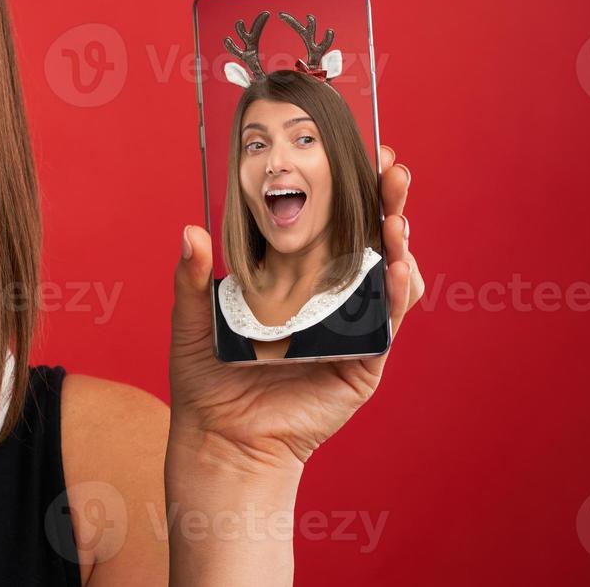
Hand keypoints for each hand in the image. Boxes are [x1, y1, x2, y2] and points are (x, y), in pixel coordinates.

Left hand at [168, 144, 425, 472]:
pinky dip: (396, 295)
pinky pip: (387, 323)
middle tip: (392, 168)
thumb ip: (193, 278)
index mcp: (293, 276)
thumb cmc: (206, 378)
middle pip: (368, 240)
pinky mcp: (364, 361)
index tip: (357, 150)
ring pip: (389, 275)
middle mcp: (329, 295)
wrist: (222, 439)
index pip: (327, 223)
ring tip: (395, 216)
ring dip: (398, 242)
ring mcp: (351, 326)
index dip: (346, 189)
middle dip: (386, 202)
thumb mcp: (192, 319)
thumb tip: (191, 232)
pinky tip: (395, 271)